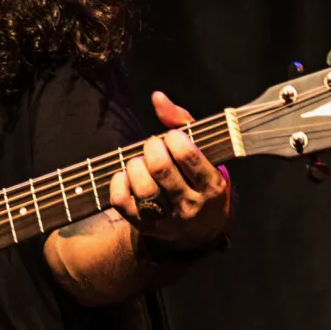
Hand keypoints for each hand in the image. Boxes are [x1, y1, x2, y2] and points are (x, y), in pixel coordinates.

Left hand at [108, 91, 231, 250]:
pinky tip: (126, 174)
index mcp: (212, 187)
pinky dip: (118, 183)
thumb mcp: (208, 154)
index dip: (173, 138)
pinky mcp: (146, 226)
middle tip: (153, 145)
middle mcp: (191, 206)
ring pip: (143, 188)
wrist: (200, 232)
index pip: (187, 155)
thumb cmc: (202, 182)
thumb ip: (184, 122)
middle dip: (152, 147)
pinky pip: (122, 203)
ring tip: (140, 161)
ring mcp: (168, 220)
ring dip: (135, 165)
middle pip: (161, 169)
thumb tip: (157, 97)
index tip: (172, 137)